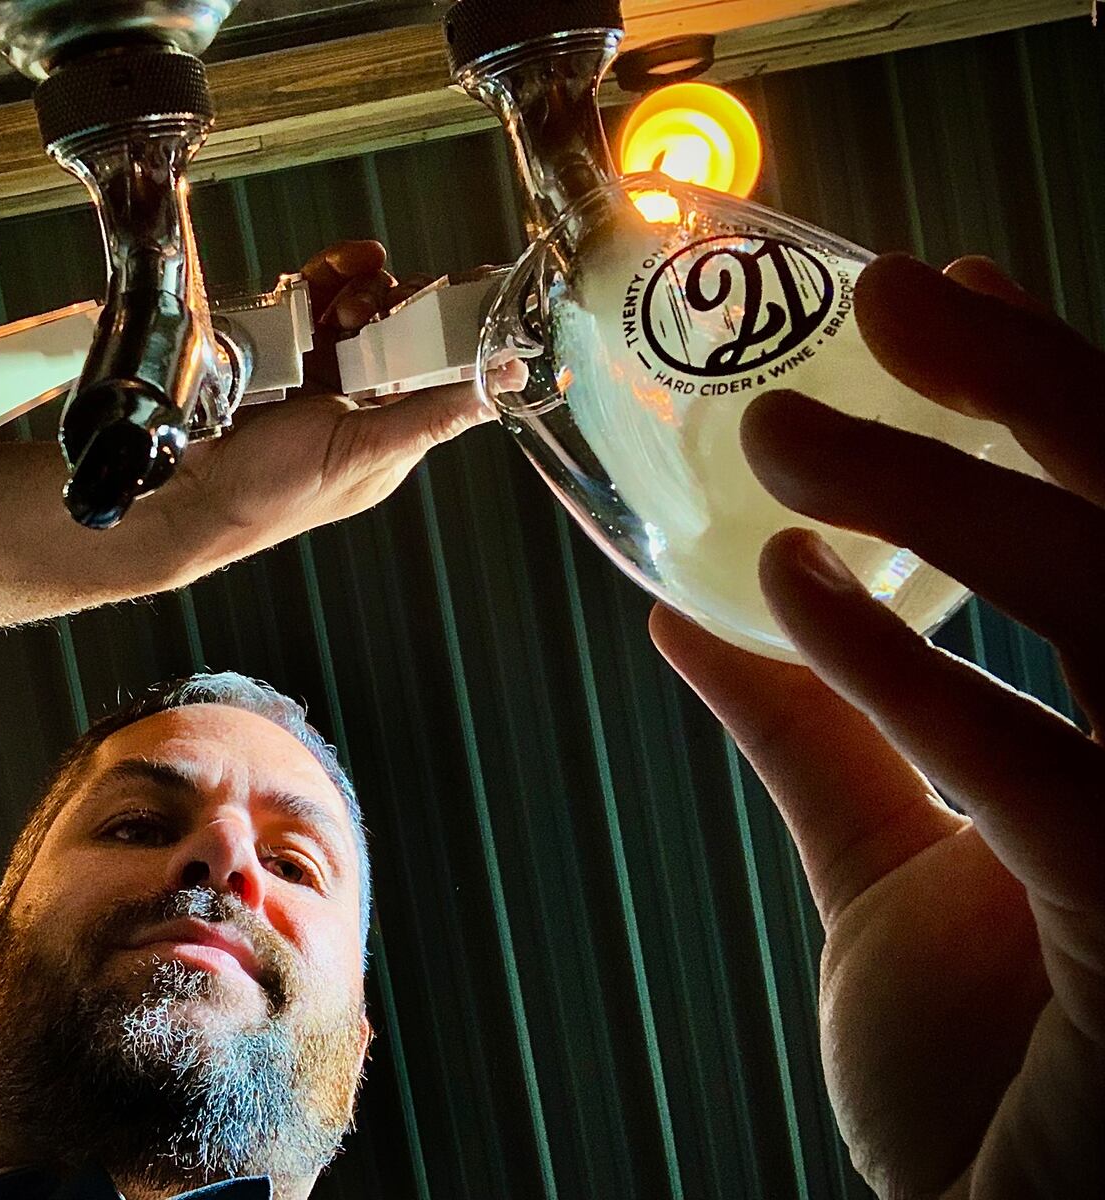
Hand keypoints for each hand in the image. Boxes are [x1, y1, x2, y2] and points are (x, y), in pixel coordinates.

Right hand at [168, 240, 490, 564]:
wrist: (191, 490)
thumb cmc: (276, 493)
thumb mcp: (366, 453)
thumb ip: (434, 414)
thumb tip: (504, 382)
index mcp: (392, 426)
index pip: (441, 364)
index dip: (459, 323)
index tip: (477, 281)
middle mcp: (360, 394)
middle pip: (401, 323)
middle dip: (403, 299)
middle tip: (392, 296)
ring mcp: (319, 367)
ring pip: (358, 303)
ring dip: (363, 286)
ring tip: (352, 297)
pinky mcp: (280, 345)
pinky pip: (310, 296)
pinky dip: (324, 275)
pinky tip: (331, 270)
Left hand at [650, 255, 1104, 1198]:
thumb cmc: (993, 1075)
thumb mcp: (900, 871)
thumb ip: (824, 732)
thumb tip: (692, 611)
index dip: (1064, 395)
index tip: (954, 296)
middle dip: (1044, 387)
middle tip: (898, 295)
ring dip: (956, 494)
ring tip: (788, 430)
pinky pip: (1048, 772)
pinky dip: (911, 670)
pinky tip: (792, 591)